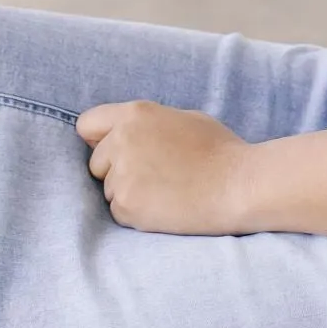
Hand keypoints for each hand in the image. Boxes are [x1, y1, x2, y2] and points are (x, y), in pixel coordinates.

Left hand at [75, 98, 251, 233]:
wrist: (239, 185)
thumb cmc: (220, 151)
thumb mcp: (183, 118)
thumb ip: (147, 124)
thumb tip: (122, 133)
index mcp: (135, 114)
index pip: (87, 124)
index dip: (99, 140)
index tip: (115, 152)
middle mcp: (121, 140)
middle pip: (96, 162)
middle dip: (117, 171)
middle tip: (154, 176)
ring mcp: (122, 173)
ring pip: (108, 190)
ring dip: (129, 194)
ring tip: (166, 192)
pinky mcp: (127, 205)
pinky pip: (119, 212)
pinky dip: (137, 214)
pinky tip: (165, 206)